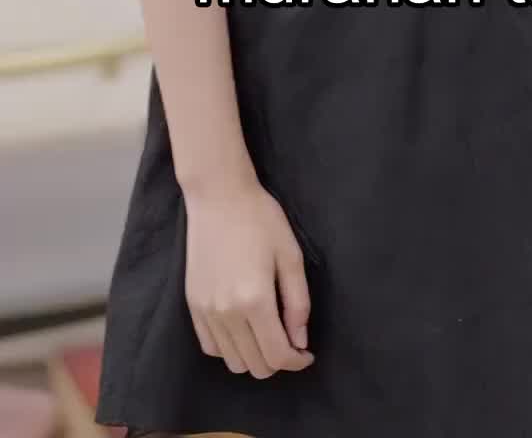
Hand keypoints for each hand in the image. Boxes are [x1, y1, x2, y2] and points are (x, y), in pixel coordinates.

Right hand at [184, 171, 315, 377]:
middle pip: (255, 365)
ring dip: (254, 356)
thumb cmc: (260, 219)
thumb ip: (298, 302)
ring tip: (267, 332)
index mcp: (255, 300)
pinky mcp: (192, 306)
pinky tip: (243, 327)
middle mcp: (227, 313)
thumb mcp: (290, 255)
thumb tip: (300, 340)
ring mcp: (206, 312)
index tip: (307, 353)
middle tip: (289, 339)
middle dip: (278, 360)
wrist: (218, 197)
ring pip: (232, 362)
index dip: (297, 361)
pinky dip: (230, 348)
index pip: (277, 356)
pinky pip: (211, 347)